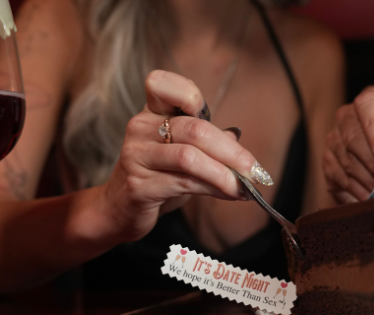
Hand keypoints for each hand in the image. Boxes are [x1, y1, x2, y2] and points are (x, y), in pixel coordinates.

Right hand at [98, 70, 265, 241]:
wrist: (119, 210)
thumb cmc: (156, 176)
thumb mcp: (183, 153)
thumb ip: (208, 143)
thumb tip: (240, 146)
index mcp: (152, 112)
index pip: (162, 84)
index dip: (191, 95)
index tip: (218, 121)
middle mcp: (140, 127)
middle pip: (194, 129)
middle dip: (232, 153)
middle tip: (255, 171)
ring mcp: (136, 155)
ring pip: (190, 158)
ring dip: (225, 175)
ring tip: (244, 188)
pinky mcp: (138, 185)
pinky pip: (183, 183)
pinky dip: (213, 189)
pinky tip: (228, 195)